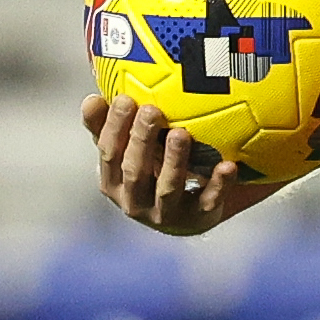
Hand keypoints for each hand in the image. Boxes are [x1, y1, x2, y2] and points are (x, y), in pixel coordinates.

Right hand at [81, 91, 273, 237]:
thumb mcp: (127, 149)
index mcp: (114, 183)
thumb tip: (91, 99)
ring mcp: (166, 214)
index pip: (109, 153)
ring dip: (173, 161)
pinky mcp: (197, 219)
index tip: (126, 99)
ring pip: (168, 188)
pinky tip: (228, 165)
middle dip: (142, 141)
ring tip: (181, 134)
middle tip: (152, 111)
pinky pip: (208, 202)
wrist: (185, 212)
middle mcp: (135, 203)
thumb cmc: (150, 168)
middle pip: (135, 171)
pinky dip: (218, 185)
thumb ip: (108, 126)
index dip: (115, 128)